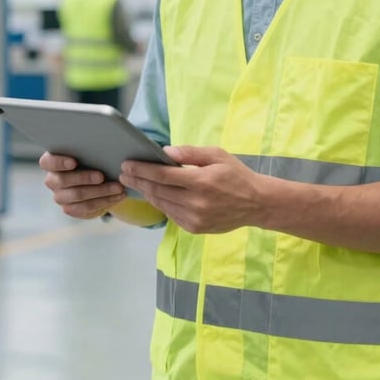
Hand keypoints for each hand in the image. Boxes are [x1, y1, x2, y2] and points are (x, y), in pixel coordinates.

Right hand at [39, 152, 125, 219]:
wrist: (93, 179)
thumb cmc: (89, 158)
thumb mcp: (86, 151)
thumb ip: (87, 146)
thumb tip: (103, 139)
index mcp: (51, 162)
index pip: (47, 162)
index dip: (59, 162)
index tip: (73, 162)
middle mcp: (52, 180)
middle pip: (63, 181)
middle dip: (84, 178)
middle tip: (102, 176)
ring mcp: (60, 196)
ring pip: (77, 196)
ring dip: (100, 192)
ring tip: (118, 187)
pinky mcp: (71, 209)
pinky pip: (86, 208)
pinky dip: (105, 201)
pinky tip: (118, 196)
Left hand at [120, 146, 262, 233]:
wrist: (256, 204)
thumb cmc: (235, 175)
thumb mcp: (216, 155)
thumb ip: (190, 153)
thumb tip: (165, 151)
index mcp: (201, 182)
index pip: (163, 175)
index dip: (142, 169)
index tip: (127, 164)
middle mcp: (196, 203)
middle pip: (158, 190)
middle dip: (138, 180)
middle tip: (123, 173)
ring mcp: (194, 218)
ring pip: (162, 204)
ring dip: (146, 192)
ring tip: (134, 182)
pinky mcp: (195, 228)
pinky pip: (171, 215)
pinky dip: (160, 204)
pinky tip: (153, 194)